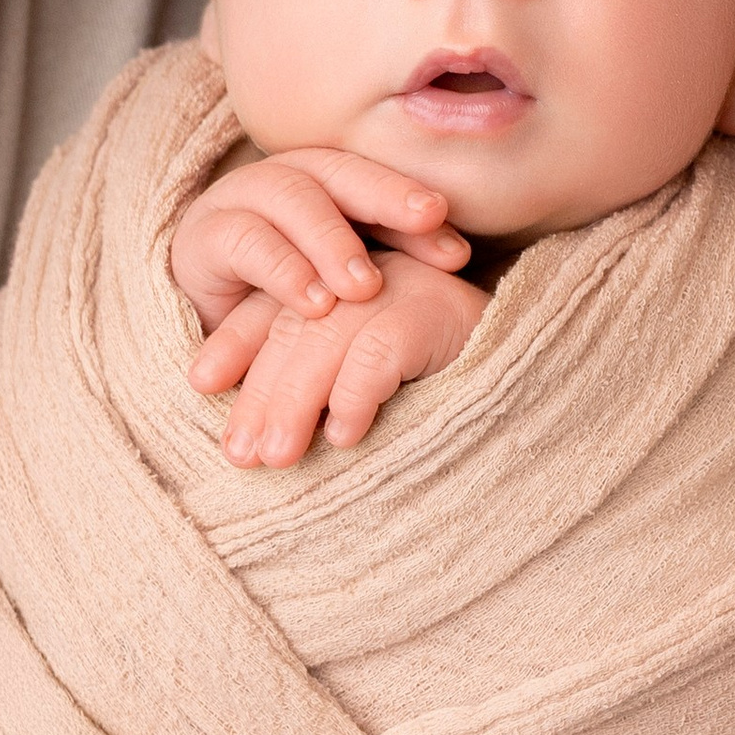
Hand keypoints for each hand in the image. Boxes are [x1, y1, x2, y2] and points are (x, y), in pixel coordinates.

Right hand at [174, 148, 468, 336]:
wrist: (206, 329)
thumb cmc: (286, 302)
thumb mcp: (342, 286)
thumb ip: (389, 267)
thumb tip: (463, 263)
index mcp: (327, 182)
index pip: (378, 182)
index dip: (416, 207)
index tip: (459, 251)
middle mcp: (287, 179)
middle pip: (340, 174)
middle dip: (387, 197)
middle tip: (428, 222)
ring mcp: (241, 200)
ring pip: (293, 198)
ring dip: (333, 240)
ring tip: (365, 287)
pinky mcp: (204, 237)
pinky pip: (246, 241)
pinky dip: (284, 270)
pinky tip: (314, 303)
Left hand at [205, 251, 489, 465]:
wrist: (534, 377)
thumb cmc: (442, 394)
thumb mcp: (367, 387)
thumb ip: (318, 389)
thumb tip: (250, 440)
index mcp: (342, 285)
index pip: (272, 309)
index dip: (234, 345)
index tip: (200, 386)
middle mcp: (367, 276)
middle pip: (291, 324)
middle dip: (259, 391)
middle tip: (239, 455)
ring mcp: (403, 287)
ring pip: (327, 337)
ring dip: (295, 401)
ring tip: (277, 458)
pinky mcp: (437, 309)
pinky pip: (380, 349)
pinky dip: (355, 394)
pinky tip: (344, 436)